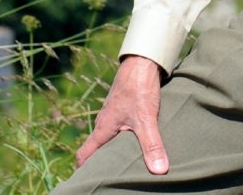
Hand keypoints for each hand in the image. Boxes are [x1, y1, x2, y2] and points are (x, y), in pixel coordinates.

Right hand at [75, 55, 169, 173]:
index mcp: (103, 128)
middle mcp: (105, 122)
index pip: (85, 154)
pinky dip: (124, 138)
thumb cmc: (139, 88)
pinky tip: (138, 143)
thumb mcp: (146, 120)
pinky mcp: (125, 107)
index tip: (87, 181)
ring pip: (109, 137)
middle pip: (97, 148)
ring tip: (124, 164)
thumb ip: (152, 145)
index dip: (84, 170)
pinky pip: (120, 128)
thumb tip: (159, 170)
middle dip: (100, 163)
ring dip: (114, 150)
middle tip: (109, 178)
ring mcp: (114, 113)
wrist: (142, 61)